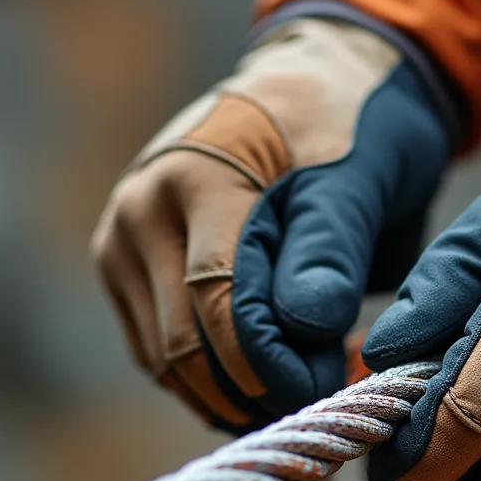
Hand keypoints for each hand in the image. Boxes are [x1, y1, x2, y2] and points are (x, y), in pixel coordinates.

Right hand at [92, 19, 448, 432]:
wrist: (309, 86)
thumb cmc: (349, 127)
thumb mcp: (360, 173)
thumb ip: (331, 245)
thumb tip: (307, 324)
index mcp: (195, 177)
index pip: (220, 303)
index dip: (275, 365)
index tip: (332, 386)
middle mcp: (139, 210)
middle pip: (183, 346)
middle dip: (256, 390)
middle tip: (324, 394)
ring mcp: (120, 242)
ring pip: (165, 363)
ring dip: (233, 394)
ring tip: (304, 381)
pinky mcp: (123, 271)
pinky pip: (159, 353)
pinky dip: (212, 380)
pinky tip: (268, 373)